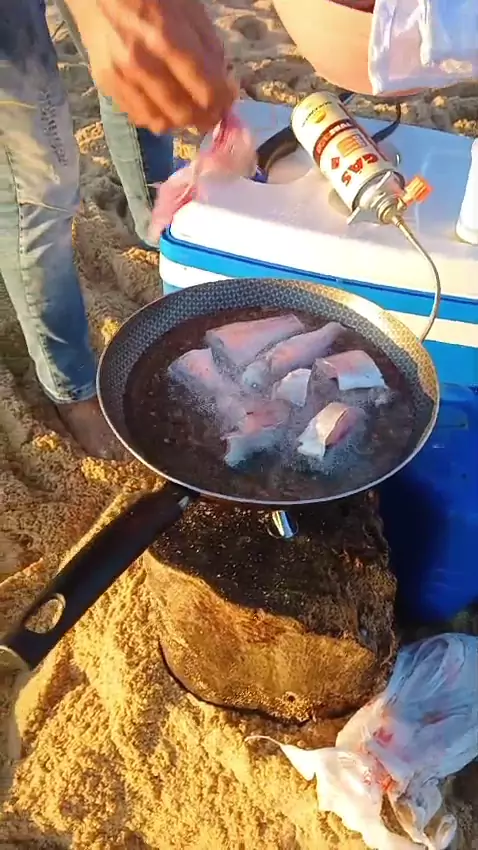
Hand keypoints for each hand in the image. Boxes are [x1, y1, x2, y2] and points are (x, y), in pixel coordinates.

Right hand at [67, 0, 237, 132]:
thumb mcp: (188, 7)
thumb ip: (209, 48)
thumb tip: (225, 86)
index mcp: (166, 36)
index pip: (206, 90)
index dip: (222, 102)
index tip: (228, 101)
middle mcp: (141, 62)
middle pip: (184, 113)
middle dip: (205, 117)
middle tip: (213, 112)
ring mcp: (120, 75)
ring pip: (161, 122)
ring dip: (182, 121)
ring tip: (190, 109)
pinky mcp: (106, 82)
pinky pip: (139, 117)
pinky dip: (158, 118)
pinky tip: (166, 105)